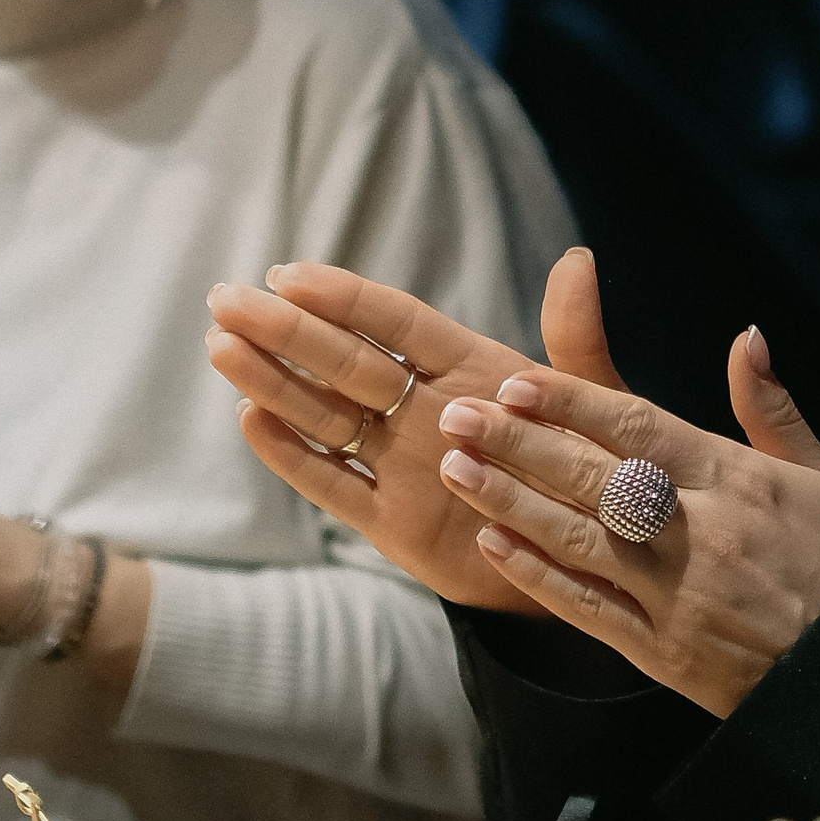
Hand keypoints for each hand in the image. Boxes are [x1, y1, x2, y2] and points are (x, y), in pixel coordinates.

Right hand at [207, 257, 579, 613]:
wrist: (595, 561)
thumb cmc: (598, 471)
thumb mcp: (596, 405)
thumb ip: (575, 340)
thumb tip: (577, 259)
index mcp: (468, 368)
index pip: (395, 322)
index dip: (343, 297)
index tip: (289, 274)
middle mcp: (424, 409)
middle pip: (343, 361)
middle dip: (285, 330)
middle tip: (226, 299)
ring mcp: (402, 463)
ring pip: (325, 414)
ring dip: (273, 382)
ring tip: (221, 345)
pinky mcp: (390, 521)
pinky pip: (334, 483)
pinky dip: (293, 455)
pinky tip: (252, 420)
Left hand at [436, 275, 819, 716]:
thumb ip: (773, 408)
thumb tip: (746, 336)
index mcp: (736, 481)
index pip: (639, 428)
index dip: (573, 403)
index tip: (517, 381)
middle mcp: (699, 532)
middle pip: (593, 477)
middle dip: (519, 443)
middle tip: (456, 415)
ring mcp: (675, 595)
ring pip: (578, 539)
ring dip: (510, 502)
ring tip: (455, 468)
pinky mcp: (661, 651)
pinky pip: (586, 607)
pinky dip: (536, 576)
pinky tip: (492, 545)